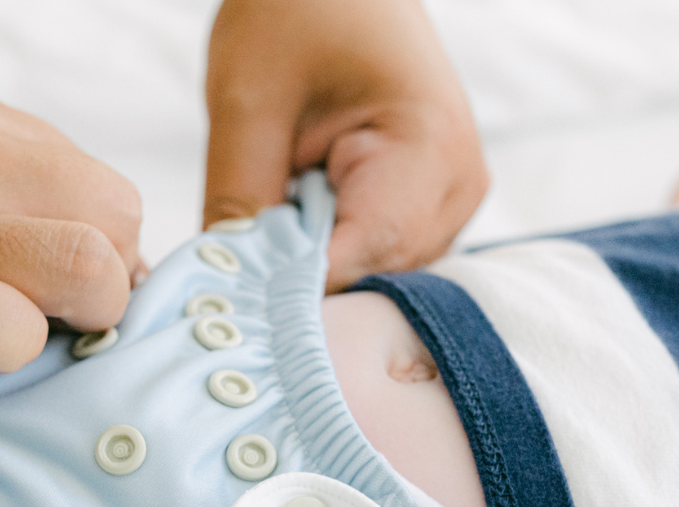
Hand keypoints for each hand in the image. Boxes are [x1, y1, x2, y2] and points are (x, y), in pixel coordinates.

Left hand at [203, 0, 486, 290]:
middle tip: (227, 278)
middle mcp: (457, 188)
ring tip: (262, 235)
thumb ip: (237, 201)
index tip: (228, 305)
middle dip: (297, 287)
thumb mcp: (247, 102)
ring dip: (309, 274)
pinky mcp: (427, 210)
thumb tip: (221, 292)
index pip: (358, 261)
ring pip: (369, 281)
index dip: (290, 294)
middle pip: (368, 280)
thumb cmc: (298, 13)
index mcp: (430, 151)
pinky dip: (324, 258)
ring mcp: (449, 203)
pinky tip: (289, 229)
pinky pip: (371, 262)